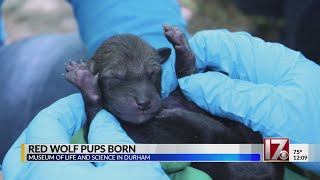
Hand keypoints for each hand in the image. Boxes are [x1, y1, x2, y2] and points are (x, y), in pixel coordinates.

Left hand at [2, 94, 167, 179]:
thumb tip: (101, 121)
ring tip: (70, 147)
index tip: (84, 103)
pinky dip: (48, 173)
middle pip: (24, 148)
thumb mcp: (128, 167)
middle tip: (71, 123)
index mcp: (48, 172)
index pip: (46, 124)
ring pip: (25, 171)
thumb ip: (109, 137)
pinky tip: (70, 171)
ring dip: (45, 153)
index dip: (66, 108)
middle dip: (48, 129)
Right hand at [178, 30, 319, 173]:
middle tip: (170, 96)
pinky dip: (208, 104)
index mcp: (261, 59)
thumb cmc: (317, 127)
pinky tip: (198, 113)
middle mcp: (254, 68)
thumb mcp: (272, 110)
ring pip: (214, 80)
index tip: (171, 80)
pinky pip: (223, 97)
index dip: (187, 56)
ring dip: (196, 92)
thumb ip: (230, 95)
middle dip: (188, 75)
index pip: (213, 44)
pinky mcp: (253, 102)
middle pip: (211, 61)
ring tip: (179, 106)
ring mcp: (253, 85)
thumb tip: (191, 84)